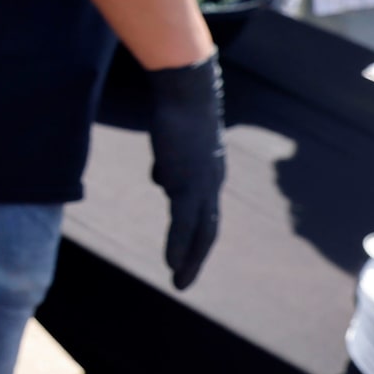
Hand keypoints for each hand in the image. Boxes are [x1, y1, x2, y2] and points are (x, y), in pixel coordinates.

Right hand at [145, 55, 224, 288]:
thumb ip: (170, 164)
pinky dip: (179, 246)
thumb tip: (161, 180)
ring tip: (179, 282)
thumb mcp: (175, 142)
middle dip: (197, 258)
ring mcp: (202, 185)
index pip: (206, 214)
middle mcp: (212, 184)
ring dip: (190, 260)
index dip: (197, 238)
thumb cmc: (179, 108)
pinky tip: (171, 264)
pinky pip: (184, 222)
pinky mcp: (187, 183)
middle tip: (183, 282)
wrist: (186, 92)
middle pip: (208, 230)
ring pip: (200, 232)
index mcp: (210, 175)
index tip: (187, 257)